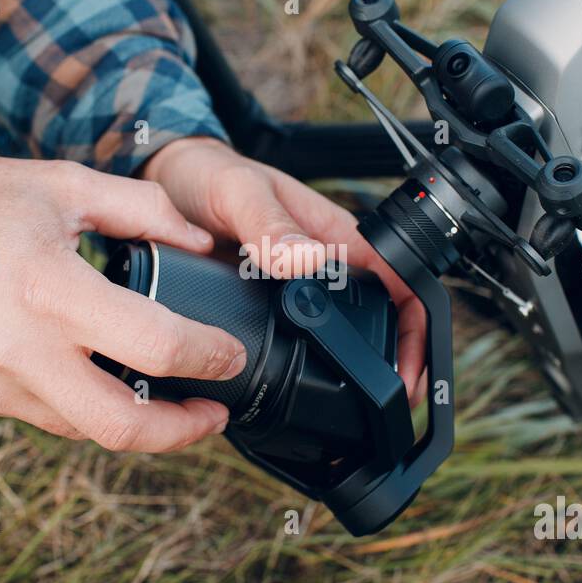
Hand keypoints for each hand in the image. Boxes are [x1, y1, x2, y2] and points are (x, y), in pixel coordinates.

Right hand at [0, 154, 247, 451]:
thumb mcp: (64, 183)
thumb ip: (144, 209)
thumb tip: (203, 240)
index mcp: (48, 287)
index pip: (155, 347)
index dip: (210, 359)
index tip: (232, 356)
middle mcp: (18, 348)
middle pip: (122, 426)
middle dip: (184, 432)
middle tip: (216, 414)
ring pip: (85, 430)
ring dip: (137, 425)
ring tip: (170, 399)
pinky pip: (47, 418)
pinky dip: (87, 409)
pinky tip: (108, 383)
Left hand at [143, 137, 426, 403]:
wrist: (167, 179)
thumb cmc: (208, 173)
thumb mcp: (237, 192)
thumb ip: (268, 224)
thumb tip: (308, 257)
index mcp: (333, 237)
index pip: (398, 281)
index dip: (415, 327)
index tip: (409, 368)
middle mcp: (322, 265)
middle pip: (377, 318)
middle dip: (392, 361)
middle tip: (389, 404)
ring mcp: (297, 289)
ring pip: (339, 335)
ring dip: (352, 369)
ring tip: (352, 409)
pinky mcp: (266, 305)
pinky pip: (297, 340)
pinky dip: (304, 365)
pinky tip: (293, 389)